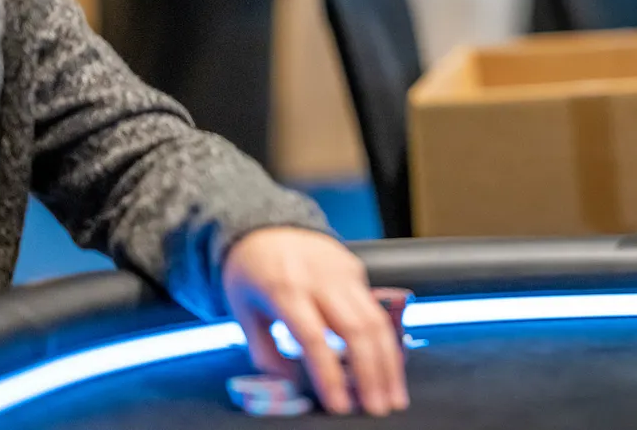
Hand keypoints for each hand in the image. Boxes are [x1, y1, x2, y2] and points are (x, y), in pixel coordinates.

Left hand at [222, 227, 408, 415]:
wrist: (267, 227)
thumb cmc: (250, 273)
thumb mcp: (242, 312)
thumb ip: (265, 351)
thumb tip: (290, 386)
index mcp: (285, 288)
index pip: (314, 338)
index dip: (330, 375)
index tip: (341, 407)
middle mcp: (320, 279)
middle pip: (357, 329)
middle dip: (372, 373)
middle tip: (379, 408)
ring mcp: (343, 272)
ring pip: (377, 320)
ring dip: (389, 362)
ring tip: (394, 395)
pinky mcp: (357, 271)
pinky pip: (378, 310)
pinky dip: (388, 343)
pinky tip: (391, 368)